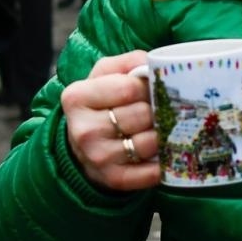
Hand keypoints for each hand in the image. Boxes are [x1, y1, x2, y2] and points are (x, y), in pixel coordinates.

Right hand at [62, 51, 157, 190]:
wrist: (82, 144)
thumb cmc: (100, 103)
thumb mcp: (105, 74)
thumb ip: (129, 62)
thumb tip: (154, 65)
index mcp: (77, 97)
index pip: (129, 88)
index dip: (148, 86)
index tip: (149, 89)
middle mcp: (84, 129)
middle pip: (142, 115)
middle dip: (156, 110)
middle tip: (157, 109)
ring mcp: (97, 157)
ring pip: (150, 141)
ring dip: (162, 134)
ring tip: (157, 128)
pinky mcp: (113, 178)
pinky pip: (151, 172)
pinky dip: (164, 162)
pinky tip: (162, 153)